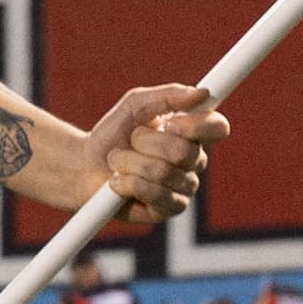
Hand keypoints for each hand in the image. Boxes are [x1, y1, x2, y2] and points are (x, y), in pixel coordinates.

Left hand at [88, 82, 226, 226]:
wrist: (84, 166)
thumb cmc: (113, 133)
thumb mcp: (135, 104)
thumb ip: (168, 96)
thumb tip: (202, 94)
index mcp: (193, 133)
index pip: (217, 128)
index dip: (197, 126)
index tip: (170, 123)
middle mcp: (195, 161)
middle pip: (185, 151)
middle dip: (146, 143)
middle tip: (131, 142)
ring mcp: (184, 188)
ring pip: (163, 172)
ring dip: (129, 162)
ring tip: (118, 162)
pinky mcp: (168, 210)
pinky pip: (153, 194)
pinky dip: (127, 183)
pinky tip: (118, 183)